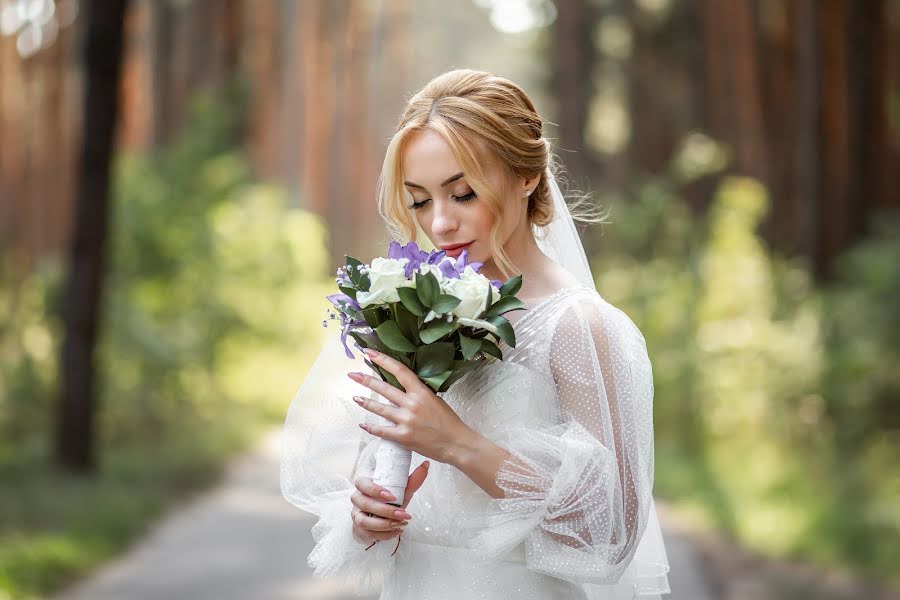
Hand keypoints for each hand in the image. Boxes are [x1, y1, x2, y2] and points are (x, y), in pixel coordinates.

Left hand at [348, 348, 474, 463]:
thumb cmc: (448, 421)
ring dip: (365, 402)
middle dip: (366, 380)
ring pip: (379, 408)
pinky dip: (371, 427)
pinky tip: (363, 424)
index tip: (369, 353)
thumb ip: (418, 392)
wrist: (456, 443)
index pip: (399, 371)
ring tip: (356, 398)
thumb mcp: (435, 399)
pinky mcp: (402, 437)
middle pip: (384, 388)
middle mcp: (411, 404)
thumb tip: (403, 386)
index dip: (383, 360)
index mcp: (421, 392)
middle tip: (352, 375)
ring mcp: (406, 421)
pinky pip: (381, 430)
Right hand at [351, 460, 429, 544]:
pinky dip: (384, 535)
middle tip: (403, 514)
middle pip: (365, 504)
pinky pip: (368, 534)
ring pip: (363, 521)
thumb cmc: (389, 501)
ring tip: (400, 524)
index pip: (361, 483)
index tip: (392, 496)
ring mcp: (356, 515)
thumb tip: (426, 464)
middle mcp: (357, 500)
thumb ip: (412, 480)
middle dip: (385, 510)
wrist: (380, 518)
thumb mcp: (401, 491)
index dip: (374, 489)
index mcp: (364, 486)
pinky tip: (397, 531)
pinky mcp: (359, 530)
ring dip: (384, 524)